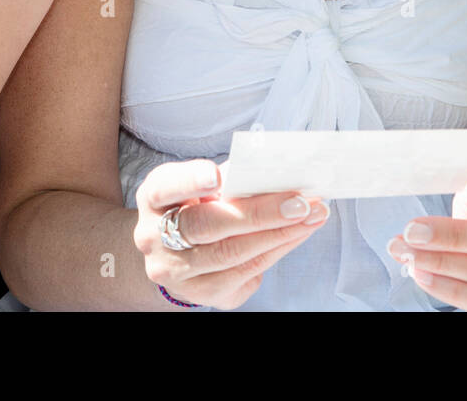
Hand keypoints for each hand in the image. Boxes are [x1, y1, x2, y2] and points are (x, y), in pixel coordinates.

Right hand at [133, 159, 329, 309]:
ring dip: (279, 234)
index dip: (191, 180)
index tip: (219, 176)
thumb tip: (276, 171)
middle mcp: (154, 238)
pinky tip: (298, 234)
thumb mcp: (203, 184)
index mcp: (154, 199)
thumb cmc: (198, 206)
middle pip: (206, 225)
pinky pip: (246, 274)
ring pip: (231, 254)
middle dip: (259, 213)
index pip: (167, 187)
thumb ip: (231, 178)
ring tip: (312, 215)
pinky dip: (277, 250)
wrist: (179, 252)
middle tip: (299, 202)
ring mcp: (175, 272)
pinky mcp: (201, 294)